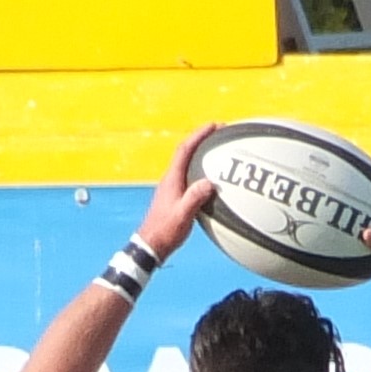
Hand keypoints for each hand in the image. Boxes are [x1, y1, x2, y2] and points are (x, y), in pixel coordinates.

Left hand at [135, 126, 219, 261]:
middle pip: (187, 152)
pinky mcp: (175, 196)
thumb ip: (195, 198)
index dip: (199, 135)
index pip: (185, 150)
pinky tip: (212, 179)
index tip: (214, 126)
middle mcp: (171, 179)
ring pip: (188, 163)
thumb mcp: (183, 215)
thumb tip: (210, 183)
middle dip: (202, 139)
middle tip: (219, 133)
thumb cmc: (165, 231)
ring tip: (218, 151)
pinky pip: (190, 176)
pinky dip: (201, 170)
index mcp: (172, 179)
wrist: (151, 245)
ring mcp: (172, 187)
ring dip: (202, 154)